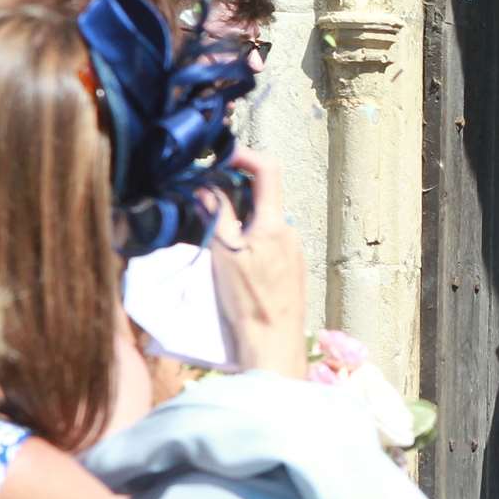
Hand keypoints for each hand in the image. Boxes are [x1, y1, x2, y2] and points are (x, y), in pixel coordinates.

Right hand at [205, 148, 306, 377]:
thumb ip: (217, 216)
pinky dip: (249, 239)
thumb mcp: (224, 254)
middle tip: (204, 197)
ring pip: (264, 221)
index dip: (244, 155)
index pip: (268, 169)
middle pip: (263, 196)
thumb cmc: (248, 301)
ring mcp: (293, 251)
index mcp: (275, 223)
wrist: (273, 343)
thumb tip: (206, 188)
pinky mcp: (292, 269)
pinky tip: (232, 259)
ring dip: (240, 218)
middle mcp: (290, 232)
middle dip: (234, 191)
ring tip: (213, 232)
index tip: (219, 156)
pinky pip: (269, 242)